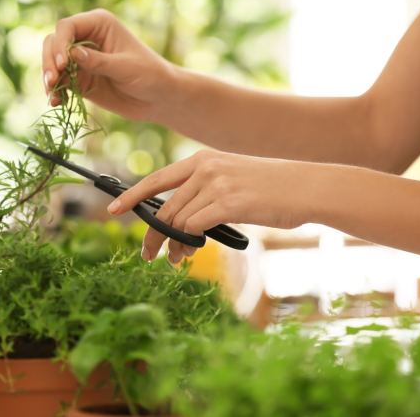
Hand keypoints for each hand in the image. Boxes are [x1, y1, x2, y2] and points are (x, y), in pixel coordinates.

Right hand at [42, 9, 175, 120]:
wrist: (157, 97)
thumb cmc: (149, 74)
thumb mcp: (126, 67)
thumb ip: (99, 62)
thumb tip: (72, 55)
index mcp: (99, 24)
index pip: (68, 27)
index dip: (60, 43)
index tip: (62, 63)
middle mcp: (86, 38)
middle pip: (53, 43)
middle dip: (49, 61)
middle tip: (52, 80)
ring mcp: (80, 59)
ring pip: (52, 63)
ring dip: (48, 77)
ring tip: (52, 94)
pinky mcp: (79, 79)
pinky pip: (60, 82)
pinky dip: (55, 92)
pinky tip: (56, 102)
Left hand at [106, 149, 318, 262]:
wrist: (306, 187)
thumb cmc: (273, 189)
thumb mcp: (233, 180)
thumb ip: (204, 194)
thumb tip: (178, 226)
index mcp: (203, 159)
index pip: (157, 178)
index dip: (132, 195)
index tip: (113, 209)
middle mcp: (205, 168)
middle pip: (164, 207)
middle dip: (153, 234)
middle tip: (149, 255)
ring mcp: (216, 184)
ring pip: (178, 221)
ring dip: (175, 245)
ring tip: (179, 258)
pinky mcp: (228, 203)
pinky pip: (194, 228)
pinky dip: (189, 244)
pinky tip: (191, 253)